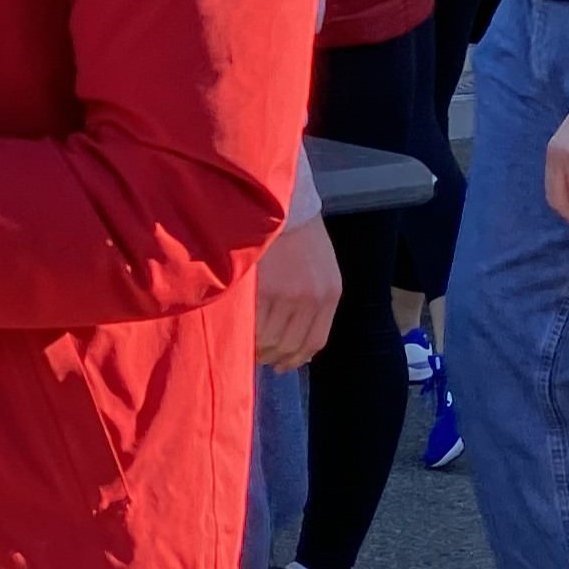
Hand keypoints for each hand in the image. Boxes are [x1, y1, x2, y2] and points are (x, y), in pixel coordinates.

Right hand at [253, 210, 341, 370]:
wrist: (282, 203)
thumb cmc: (298, 233)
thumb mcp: (320, 268)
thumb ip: (312, 301)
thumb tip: (291, 339)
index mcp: (329, 295)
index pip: (313, 342)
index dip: (294, 359)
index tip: (280, 365)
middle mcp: (311, 299)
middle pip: (290, 345)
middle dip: (273, 356)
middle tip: (258, 356)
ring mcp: (286, 295)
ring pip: (270, 339)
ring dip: (257, 347)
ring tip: (245, 344)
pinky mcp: (262, 288)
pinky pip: (254, 324)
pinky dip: (245, 333)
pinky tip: (238, 331)